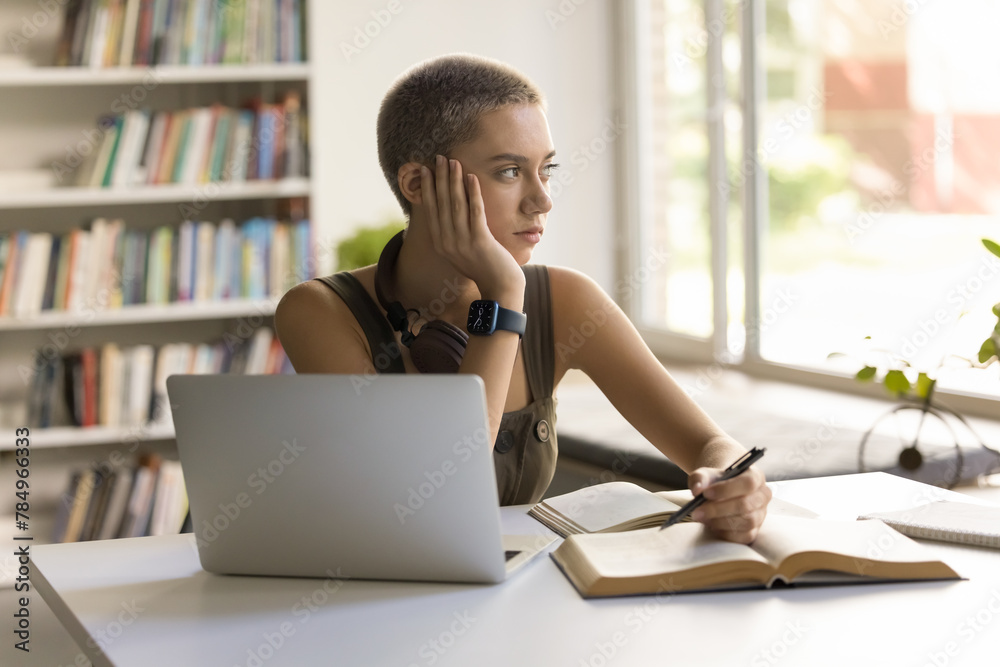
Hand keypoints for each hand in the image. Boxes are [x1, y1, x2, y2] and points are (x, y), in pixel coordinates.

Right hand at [420, 155, 523, 296]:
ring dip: (454, 181)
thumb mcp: (460, 251)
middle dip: (440, 178)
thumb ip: (451, 233)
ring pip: (456, 205)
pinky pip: (475, 211)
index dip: (428, 188)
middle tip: (438, 157)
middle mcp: (447, 242)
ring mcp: (463, 242)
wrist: (500, 286)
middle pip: (441, 203)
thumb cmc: (482, 267)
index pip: (430, 210)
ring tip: (453, 162)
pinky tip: (472, 177)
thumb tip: (447, 210)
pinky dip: (473, 193)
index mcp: (440, 243)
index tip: (425, 169)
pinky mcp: (480, 241)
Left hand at [687, 466, 770, 543]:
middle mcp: (762, 496)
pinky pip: (742, 536)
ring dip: (720, 521)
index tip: (706, 493)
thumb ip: (700, 478)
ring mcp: (760, 515)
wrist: (719, 494)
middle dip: (718, 509)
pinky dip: (724, 532)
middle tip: (697, 510)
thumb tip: (697, 489)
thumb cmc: (715, 482)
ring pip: (745, 522)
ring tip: (702, 517)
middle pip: (746, 505)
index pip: (748, 483)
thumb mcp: (705, 475)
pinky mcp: (753, 531)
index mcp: (755, 476)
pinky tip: (711, 525)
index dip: (727, 489)